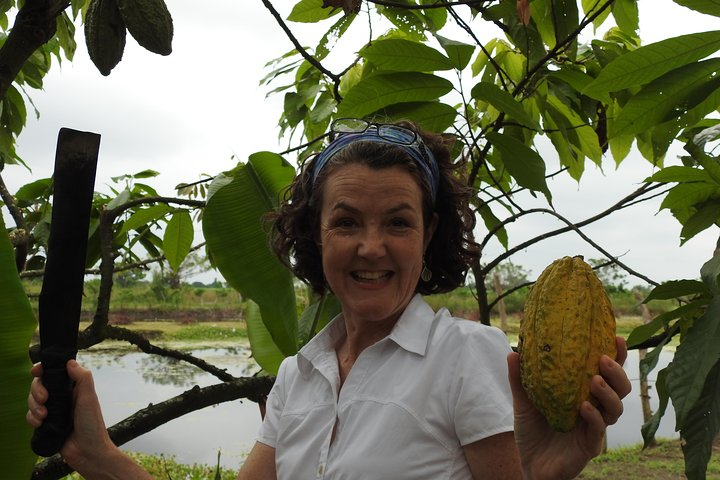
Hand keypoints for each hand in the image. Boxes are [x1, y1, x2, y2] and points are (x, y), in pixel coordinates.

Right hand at [27, 360, 115, 471]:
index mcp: (73, 388)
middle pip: (40, 385)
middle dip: (37, 390)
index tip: (36, 370)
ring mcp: (53, 410)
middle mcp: (62, 397)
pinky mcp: (46, 423)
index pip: (55, 373)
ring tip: (44, 416)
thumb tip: (70, 362)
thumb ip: (82, 378)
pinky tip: (40, 423)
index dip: (43, 370)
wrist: (87, 451)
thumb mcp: (89, 398)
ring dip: (34, 406)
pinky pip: (31, 416)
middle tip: (44, 399)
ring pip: (33, 400)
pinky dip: (32, 418)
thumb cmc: (92, 424)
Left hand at [507, 336, 631, 479]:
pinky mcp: (589, 445)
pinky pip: (598, 430)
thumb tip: (513, 351)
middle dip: (617, 372)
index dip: (616, 356)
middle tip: (603, 359)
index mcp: (584, 394)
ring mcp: (594, 428)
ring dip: (608, 393)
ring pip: (615, 409)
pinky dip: (594, 417)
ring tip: (594, 381)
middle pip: (619, 388)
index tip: (617, 338)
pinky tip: (583, 407)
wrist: (529, 464)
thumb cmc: (532, 432)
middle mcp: (594, 409)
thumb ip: (520, 378)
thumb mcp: (524, 402)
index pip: (605, 373)